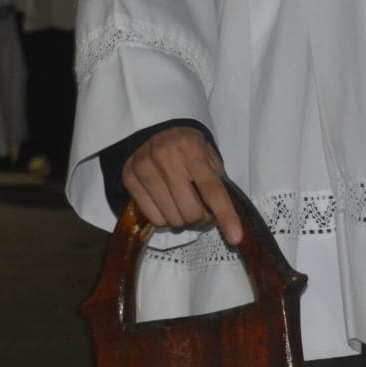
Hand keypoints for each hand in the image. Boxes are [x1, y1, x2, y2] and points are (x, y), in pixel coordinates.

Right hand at [121, 126, 240, 244]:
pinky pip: (154, 218)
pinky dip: (165, 219)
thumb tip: (224, 216)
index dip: (225, 215)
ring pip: (172, 219)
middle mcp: (166, 158)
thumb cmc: (186, 145)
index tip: (235, 237)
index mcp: (192, 150)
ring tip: (184, 207)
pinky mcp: (130, 180)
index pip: (211, 189)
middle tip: (204, 212)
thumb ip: (217, 180)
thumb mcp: (207, 154)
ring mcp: (145, 169)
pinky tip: (167, 205)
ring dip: (183, 221)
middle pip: (191, 212)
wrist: (151, 129)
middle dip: (202, 219)